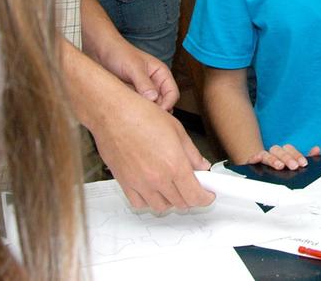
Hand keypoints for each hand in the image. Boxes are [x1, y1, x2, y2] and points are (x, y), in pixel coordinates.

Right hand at [92, 91, 214, 212]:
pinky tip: (153, 189)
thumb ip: (192, 153)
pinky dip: (149, 201)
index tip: (208, 194)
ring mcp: (140, 183)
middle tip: (192, 185)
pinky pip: (140, 203)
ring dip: (171, 200)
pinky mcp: (124, 184)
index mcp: (175, 165)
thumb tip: (202, 166)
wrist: (113, 113)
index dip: (205, 198)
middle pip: (180, 203)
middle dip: (191, 197)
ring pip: (161, 207)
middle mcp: (157, 178)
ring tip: (173, 186)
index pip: (195, 195)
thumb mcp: (177, 130)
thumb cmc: (142, 115)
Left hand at [104, 40, 179, 111]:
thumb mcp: (133, 67)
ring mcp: (144, 90)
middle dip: (157, 111)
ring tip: (136, 114)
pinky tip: (128, 112)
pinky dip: (136, 111)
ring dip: (146, 112)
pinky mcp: (133, 95)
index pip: (172, 93)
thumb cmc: (119, 53)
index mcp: (161, 74)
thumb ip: (143, 83)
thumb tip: (153, 98)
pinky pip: (139, 107)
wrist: (102, 52)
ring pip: (151, 107)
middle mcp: (155, 83)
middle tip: (145, 117)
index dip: (168, 104)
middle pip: (164, 102)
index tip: (157, 113)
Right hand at [245, 144, 320, 170]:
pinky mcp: (254, 163)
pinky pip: (253, 158)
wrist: (262, 168)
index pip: (290, 149)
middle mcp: (274, 153)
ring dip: (273, 159)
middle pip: (279, 150)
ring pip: (267, 154)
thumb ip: (307, 158)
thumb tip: (317, 149)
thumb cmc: (281, 167)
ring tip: (280, 167)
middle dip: (287, 158)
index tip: (303, 163)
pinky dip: (254, 158)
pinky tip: (257, 160)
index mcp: (284, 152)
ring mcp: (264, 157)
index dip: (297, 155)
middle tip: (294, 166)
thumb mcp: (296, 163)